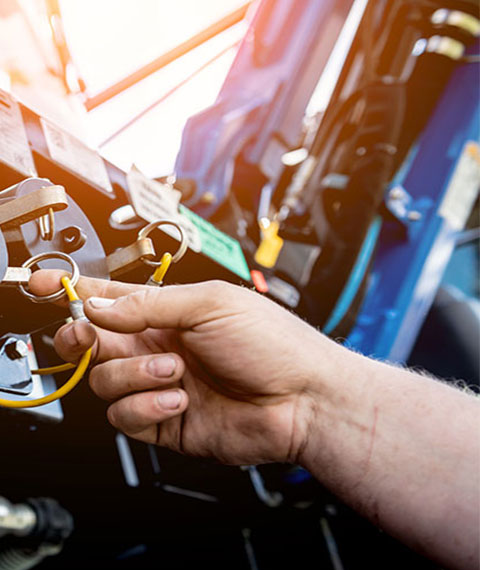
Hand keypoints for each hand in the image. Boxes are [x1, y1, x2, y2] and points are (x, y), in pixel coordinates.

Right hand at [30, 272, 336, 464]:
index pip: (110, 298)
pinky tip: (178, 399)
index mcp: (169, 312)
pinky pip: (125, 417)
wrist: (304, 397)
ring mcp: (160, 385)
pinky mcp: (164, 421)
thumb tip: (98, 304)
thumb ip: (149, 306)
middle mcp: (159, 346)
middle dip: (87, 337)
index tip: (44, 287)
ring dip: (133, 374)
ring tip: (174, 372)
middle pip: (95, 340)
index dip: (73, 292)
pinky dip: (146, 407)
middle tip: (95, 335)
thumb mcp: (210, 305)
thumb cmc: (272, 342)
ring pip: (104, 381)